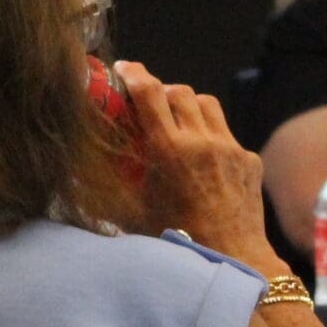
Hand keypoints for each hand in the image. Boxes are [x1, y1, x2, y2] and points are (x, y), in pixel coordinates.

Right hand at [113, 61, 283, 271]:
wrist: (232, 258)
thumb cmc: (177, 241)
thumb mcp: (132, 214)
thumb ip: (107, 189)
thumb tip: (77, 178)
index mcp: (168, 150)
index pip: (149, 93)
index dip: (134, 74)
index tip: (125, 69)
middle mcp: (201, 141)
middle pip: (179, 91)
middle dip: (161, 90)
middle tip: (149, 103)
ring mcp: (230, 148)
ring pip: (207, 104)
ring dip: (188, 105)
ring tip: (178, 122)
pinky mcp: (249, 160)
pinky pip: (227, 134)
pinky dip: (211, 137)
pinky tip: (203, 161)